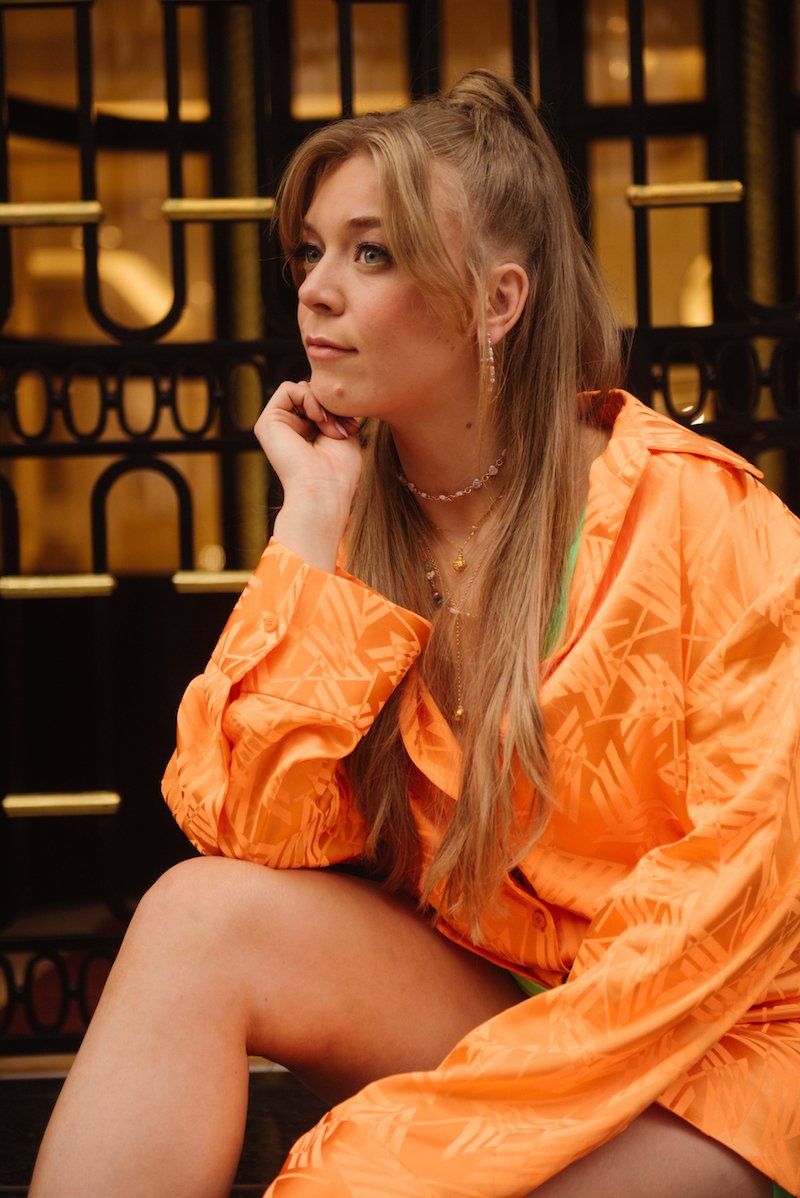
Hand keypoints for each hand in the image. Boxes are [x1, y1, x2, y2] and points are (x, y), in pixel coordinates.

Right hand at [255, 380, 363, 570]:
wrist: (325, 488)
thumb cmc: (339, 469)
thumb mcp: (342, 430)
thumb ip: (333, 408)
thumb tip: (325, 388)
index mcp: (305, 432)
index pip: (321, 401)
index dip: (337, 408)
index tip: (353, 427)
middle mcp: (288, 428)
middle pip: (311, 393)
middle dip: (331, 405)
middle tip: (342, 427)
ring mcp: (276, 425)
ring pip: (301, 388)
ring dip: (321, 404)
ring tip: (329, 427)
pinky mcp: (267, 422)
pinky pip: (288, 388)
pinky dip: (307, 398)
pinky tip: (316, 418)